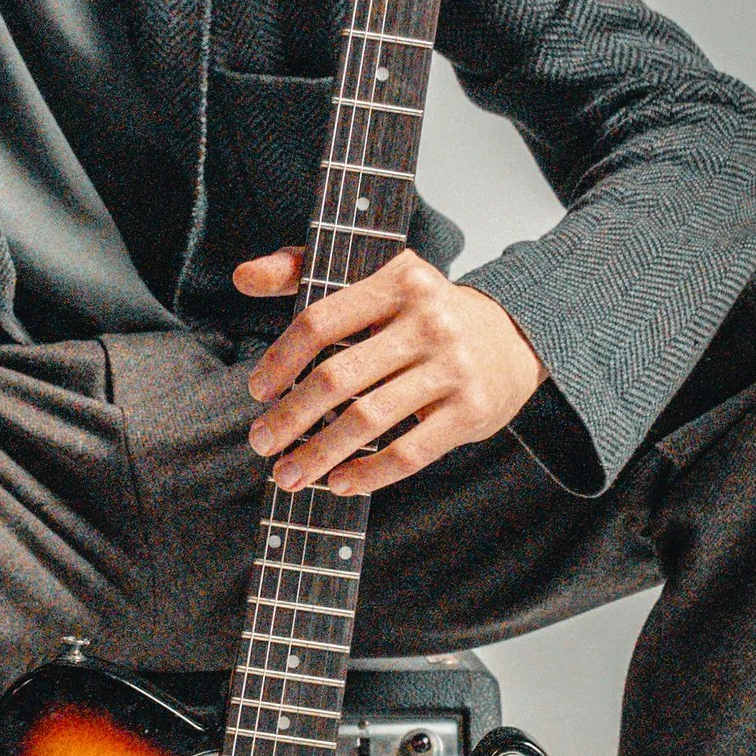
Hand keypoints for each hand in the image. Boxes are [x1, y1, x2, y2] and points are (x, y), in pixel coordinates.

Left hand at [235, 245, 544, 494]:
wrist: (511, 337)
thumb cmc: (424, 312)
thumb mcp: (375, 279)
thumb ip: (304, 272)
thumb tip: (244, 276)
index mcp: (398, 281)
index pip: (321, 321)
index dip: (281, 359)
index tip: (258, 391)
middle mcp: (428, 321)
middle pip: (339, 376)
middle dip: (291, 417)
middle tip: (262, 442)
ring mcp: (452, 368)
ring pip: (370, 420)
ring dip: (320, 453)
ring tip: (288, 474)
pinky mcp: (471, 411)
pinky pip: (410, 452)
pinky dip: (369, 473)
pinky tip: (340, 482)